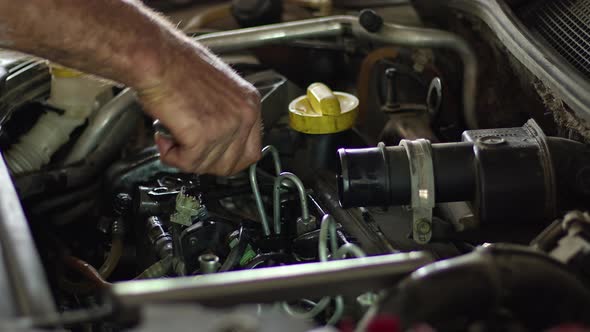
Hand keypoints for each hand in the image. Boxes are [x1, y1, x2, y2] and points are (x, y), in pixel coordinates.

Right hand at [136, 43, 261, 175]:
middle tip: (186, 149)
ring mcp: (226, 126)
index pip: (251, 152)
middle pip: (230, 164)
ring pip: (206, 165)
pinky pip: (188, 163)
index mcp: (249, 102)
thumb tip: (218, 143)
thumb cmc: (176, 65)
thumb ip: (225, 117)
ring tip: (170, 135)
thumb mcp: (217, 90)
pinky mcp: (203, 135)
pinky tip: (164, 137)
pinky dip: (171, 156)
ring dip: (183, 157)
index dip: (228, 160)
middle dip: (204, 162)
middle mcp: (243, 115)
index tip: (212, 159)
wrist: (156, 57)